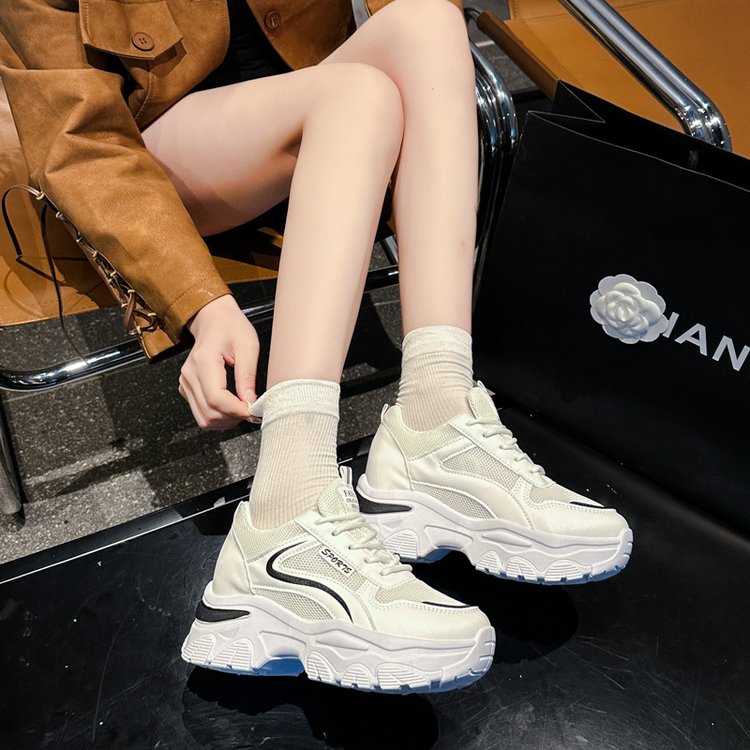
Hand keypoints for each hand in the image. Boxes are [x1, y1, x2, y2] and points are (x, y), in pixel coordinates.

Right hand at [179, 294, 258, 429]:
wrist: (213, 319)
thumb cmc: (231, 327)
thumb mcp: (248, 346)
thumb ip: (248, 376)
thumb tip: (250, 402)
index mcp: (203, 361)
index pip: (217, 398)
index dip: (237, 410)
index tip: (254, 411)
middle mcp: (190, 374)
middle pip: (209, 412)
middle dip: (233, 418)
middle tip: (252, 411)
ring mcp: (186, 382)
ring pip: (203, 418)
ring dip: (225, 421)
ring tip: (243, 410)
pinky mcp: (187, 388)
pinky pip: (200, 413)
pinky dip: (218, 417)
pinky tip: (232, 408)